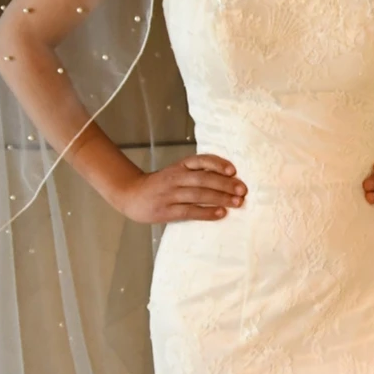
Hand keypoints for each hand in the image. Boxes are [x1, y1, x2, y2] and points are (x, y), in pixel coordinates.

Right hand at [114, 154, 246, 223]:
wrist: (130, 194)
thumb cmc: (160, 184)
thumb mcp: (176, 172)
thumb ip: (196, 173)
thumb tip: (227, 178)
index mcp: (180, 165)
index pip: (201, 160)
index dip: (218, 164)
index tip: (233, 170)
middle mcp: (176, 177)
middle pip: (203, 178)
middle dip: (225, 184)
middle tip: (243, 190)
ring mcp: (170, 194)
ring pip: (199, 194)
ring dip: (220, 198)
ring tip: (237, 202)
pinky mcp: (166, 210)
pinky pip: (189, 211)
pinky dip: (206, 212)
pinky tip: (221, 214)